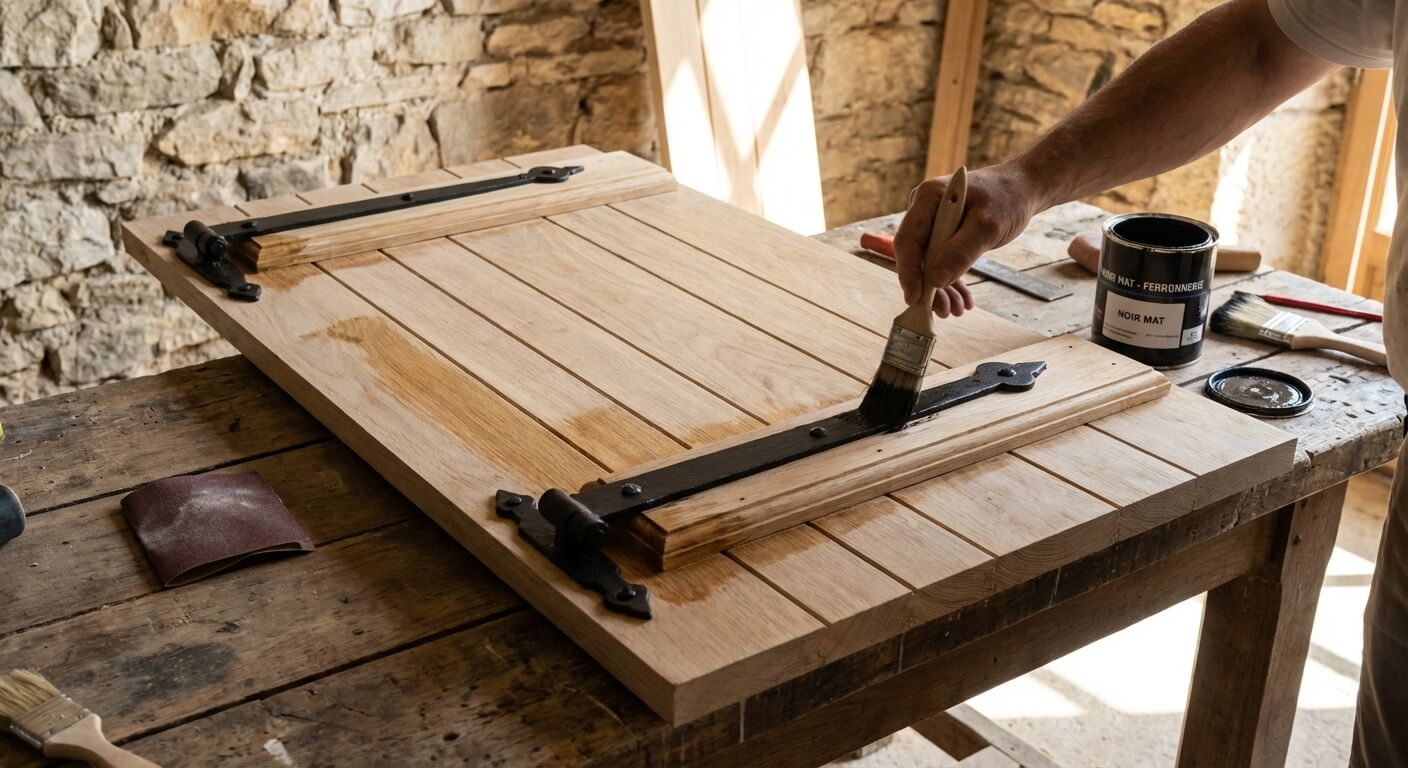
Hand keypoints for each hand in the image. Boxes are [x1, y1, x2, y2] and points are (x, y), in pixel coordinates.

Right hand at [894, 162, 1044, 316]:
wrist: (1023, 189)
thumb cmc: (1006, 198)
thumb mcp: (987, 226)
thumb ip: (960, 252)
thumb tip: (935, 280)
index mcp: (927, 198)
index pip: (907, 239)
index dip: (908, 271)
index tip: (915, 297)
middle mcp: (924, 210)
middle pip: (915, 255)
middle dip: (927, 285)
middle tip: (942, 310)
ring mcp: (933, 223)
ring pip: (928, 263)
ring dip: (940, 288)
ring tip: (955, 309)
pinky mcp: (943, 234)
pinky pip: (941, 261)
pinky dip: (951, 281)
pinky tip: (962, 299)